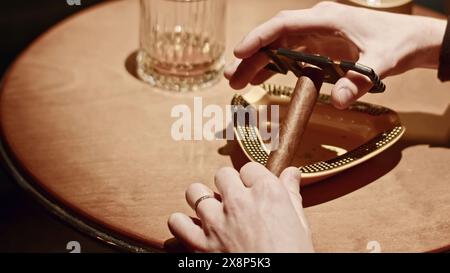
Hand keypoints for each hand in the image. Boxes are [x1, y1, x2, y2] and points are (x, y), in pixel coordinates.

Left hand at [168, 162, 313, 252]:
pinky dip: (181, 224)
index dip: (251, 179)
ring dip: (202, 200)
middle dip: (227, 185)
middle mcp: (239, 202)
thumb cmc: (292, 256)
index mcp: (267, 193)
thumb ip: (291, 194)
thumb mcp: (299, 225)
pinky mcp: (201, 245)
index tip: (253, 189)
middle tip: (235, 201)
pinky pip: (177, 222)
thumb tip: (292, 173)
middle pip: (222, 175)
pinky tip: (193, 228)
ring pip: (195, 192)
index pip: (249, 168)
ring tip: (212, 211)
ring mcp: (216, 223)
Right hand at [224, 1, 445, 108]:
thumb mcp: (381, 62)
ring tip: (238, 82)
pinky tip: (260, 79)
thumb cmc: (396, 44)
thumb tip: (339, 101)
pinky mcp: (318, 47)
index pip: (284, 25)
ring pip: (278, 47)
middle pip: (275, 38)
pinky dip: (274, 66)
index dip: (259, 37)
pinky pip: (290, 55)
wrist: (410, 41)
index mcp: (326, 20)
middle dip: (251, 57)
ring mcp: (316, 35)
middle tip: (231, 77)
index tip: (239, 51)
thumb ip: (358, 81)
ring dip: (258, 63)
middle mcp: (316, 24)